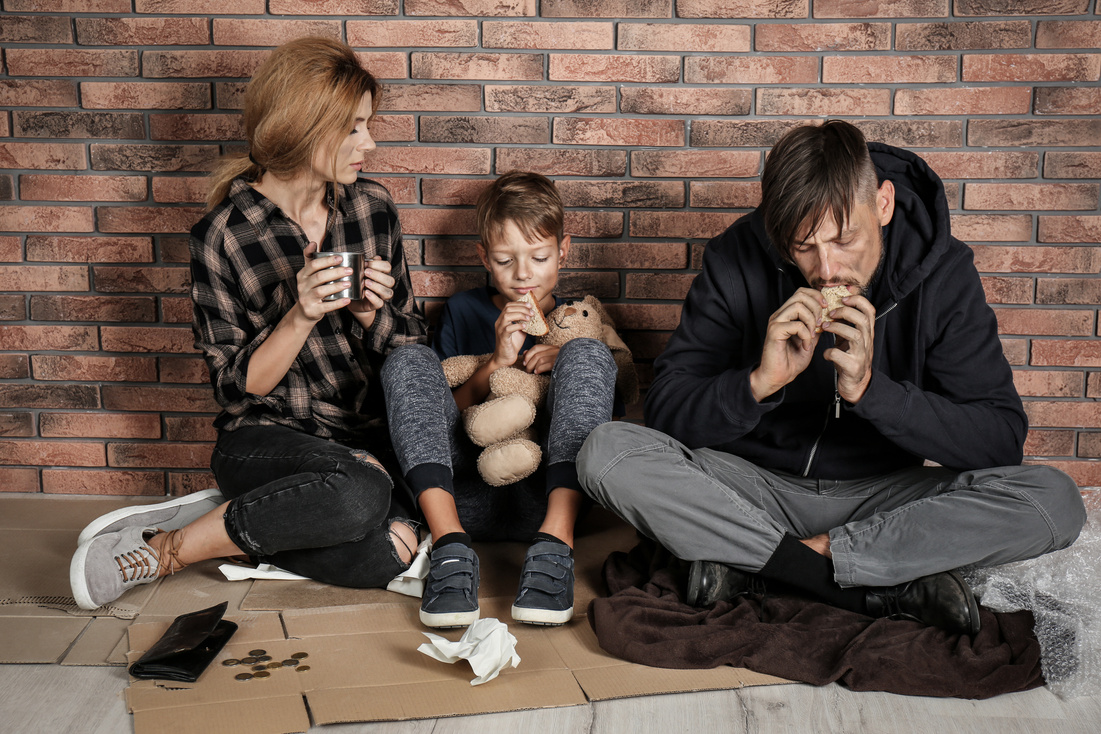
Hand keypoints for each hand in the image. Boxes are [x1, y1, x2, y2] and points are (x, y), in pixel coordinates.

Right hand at [295, 242, 351, 321]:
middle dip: (335, 272)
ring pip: (321, 291)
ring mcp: (306, 299)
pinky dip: (337, 303)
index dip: (327, 260)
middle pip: (319, 277)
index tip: (340, 258)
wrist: (305, 312)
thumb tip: (313, 242)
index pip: (313, 265)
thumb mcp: (308, 275)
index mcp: (302, 275)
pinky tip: (347, 300)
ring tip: (349, 283)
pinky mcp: (312, 310)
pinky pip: (326, 306)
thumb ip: (310, 259)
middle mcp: (302, 286)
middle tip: (350, 270)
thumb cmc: (310, 289)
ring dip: (336, 286)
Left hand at [348, 256, 394, 314]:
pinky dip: (373, 298)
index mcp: (383, 274)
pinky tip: (366, 293)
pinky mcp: (376, 304)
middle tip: (365, 272)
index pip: (387, 267)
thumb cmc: (358, 282)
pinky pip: (379, 303)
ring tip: (365, 282)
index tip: (365, 264)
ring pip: (387, 292)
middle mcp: (385, 285)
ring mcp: (382, 296)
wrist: (354, 299)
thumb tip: (377, 257)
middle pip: (390, 280)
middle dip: (378, 275)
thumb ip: (368, 264)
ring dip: (376, 286)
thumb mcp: (361, 271)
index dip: (378, 264)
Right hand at [491, 298, 533, 368]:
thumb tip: (534, 316)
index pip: (509, 305)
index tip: (530, 305)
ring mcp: (500, 330)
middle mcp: (499, 322)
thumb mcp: (521, 331)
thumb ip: (524, 323)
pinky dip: (517, 326)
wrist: (505, 358)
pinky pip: (508, 328)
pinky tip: (525, 327)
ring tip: (529, 318)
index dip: (520, 303)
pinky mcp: (502, 337)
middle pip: (508, 308)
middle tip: (532, 312)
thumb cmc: (513, 344)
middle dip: (522, 308)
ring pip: (507, 316)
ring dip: (520, 315)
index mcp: (503, 319)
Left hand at [523, 343, 559, 373]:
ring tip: (531, 372)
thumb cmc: (561, 366)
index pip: (537, 347)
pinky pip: (547, 364)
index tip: (524, 362)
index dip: (528, 354)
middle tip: (527, 369)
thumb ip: (537, 354)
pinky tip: (537, 372)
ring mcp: (559, 356)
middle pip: (537, 354)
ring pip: (540, 359)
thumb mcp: (549, 359)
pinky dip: (540, 368)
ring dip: (532, 366)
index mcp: (553, 348)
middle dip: (529, 362)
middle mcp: (556, 350)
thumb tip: (525, 352)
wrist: (577, 370)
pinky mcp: (561, 364)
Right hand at [749, 287, 823, 401]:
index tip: (825, 309)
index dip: (816, 296)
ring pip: (798, 306)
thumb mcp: (810, 341)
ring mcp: (775, 322)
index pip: (801, 292)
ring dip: (811, 320)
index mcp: (786, 315)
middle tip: (820, 324)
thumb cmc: (791, 361)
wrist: (778, 377)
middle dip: (816, 307)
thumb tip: (827, 316)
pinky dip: (806, 335)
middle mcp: (779, 315)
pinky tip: (806, 346)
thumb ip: (815, 327)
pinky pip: (796, 325)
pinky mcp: (774, 332)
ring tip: (813, 335)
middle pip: (800, 295)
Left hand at [821, 290, 875, 403]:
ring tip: (824, 327)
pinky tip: (824, 354)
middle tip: (830, 313)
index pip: (870, 311)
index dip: (858, 301)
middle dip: (846, 312)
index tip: (843, 298)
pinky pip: (840, 356)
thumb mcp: (850, 338)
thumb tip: (834, 304)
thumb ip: (846, 323)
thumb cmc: (850, 357)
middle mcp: (867, 342)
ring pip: (855, 335)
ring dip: (837, 328)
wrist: (856, 384)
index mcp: (867, 332)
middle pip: (863, 320)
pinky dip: (829, 352)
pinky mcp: (853, 367)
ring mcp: (861, 355)